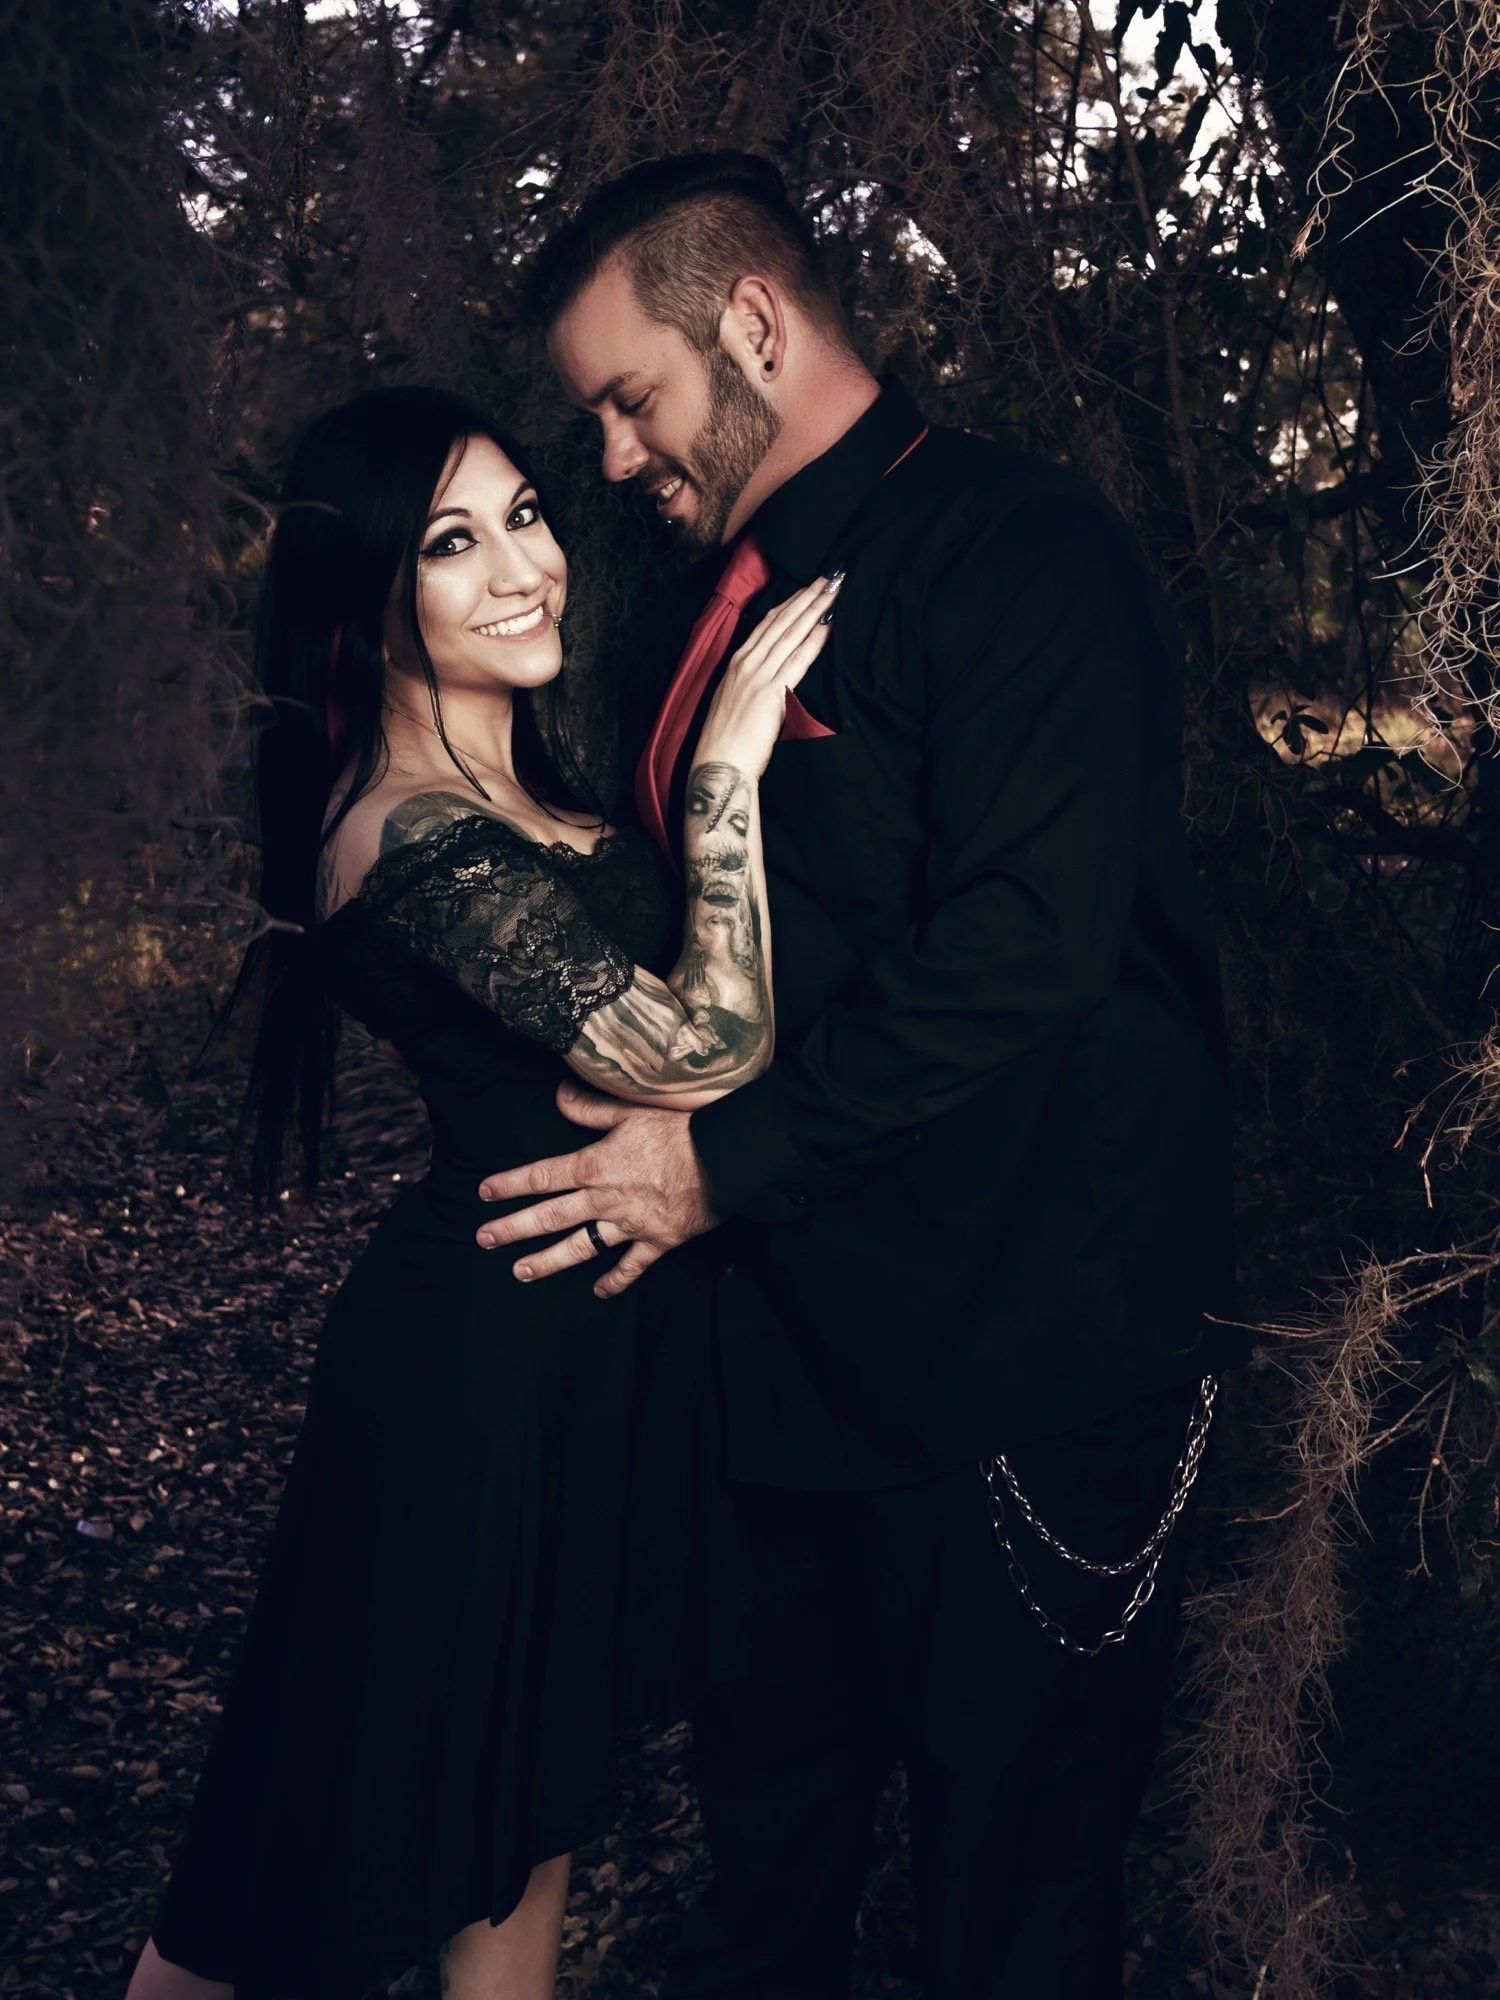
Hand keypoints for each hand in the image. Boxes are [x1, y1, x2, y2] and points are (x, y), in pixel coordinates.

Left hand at [475, 1080, 721, 1297]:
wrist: (725, 1159)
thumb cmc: (680, 1130)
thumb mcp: (630, 1111)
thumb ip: (589, 1108)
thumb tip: (557, 1095)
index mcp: (595, 1165)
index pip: (542, 1176)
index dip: (510, 1185)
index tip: (483, 1193)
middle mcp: (604, 1199)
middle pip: (550, 1216)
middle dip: (513, 1229)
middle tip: (484, 1239)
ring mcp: (629, 1224)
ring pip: (580, 1247)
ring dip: (548, 1261)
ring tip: (520, 1272)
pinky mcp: (656, 1241)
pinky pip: (630, 1267)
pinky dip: (614, 1281)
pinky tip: (598, 1292)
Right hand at [697, 570, 840, 778]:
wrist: (719, 762)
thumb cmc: (727, 738)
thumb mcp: (734, 699)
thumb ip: (751, 680)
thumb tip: (771, 673)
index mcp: (736, 662)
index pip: (766, 624)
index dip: (790, 603)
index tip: (808, 587)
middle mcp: (746, 662)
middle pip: (781, 621)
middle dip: (807, 596)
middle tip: (830, 576)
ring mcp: (758, 675)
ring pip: (791, 633)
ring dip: (815, 609)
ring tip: (834, 590)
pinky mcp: (772, 692)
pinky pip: (798, 660)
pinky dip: (814, 640)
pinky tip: (828, 625)